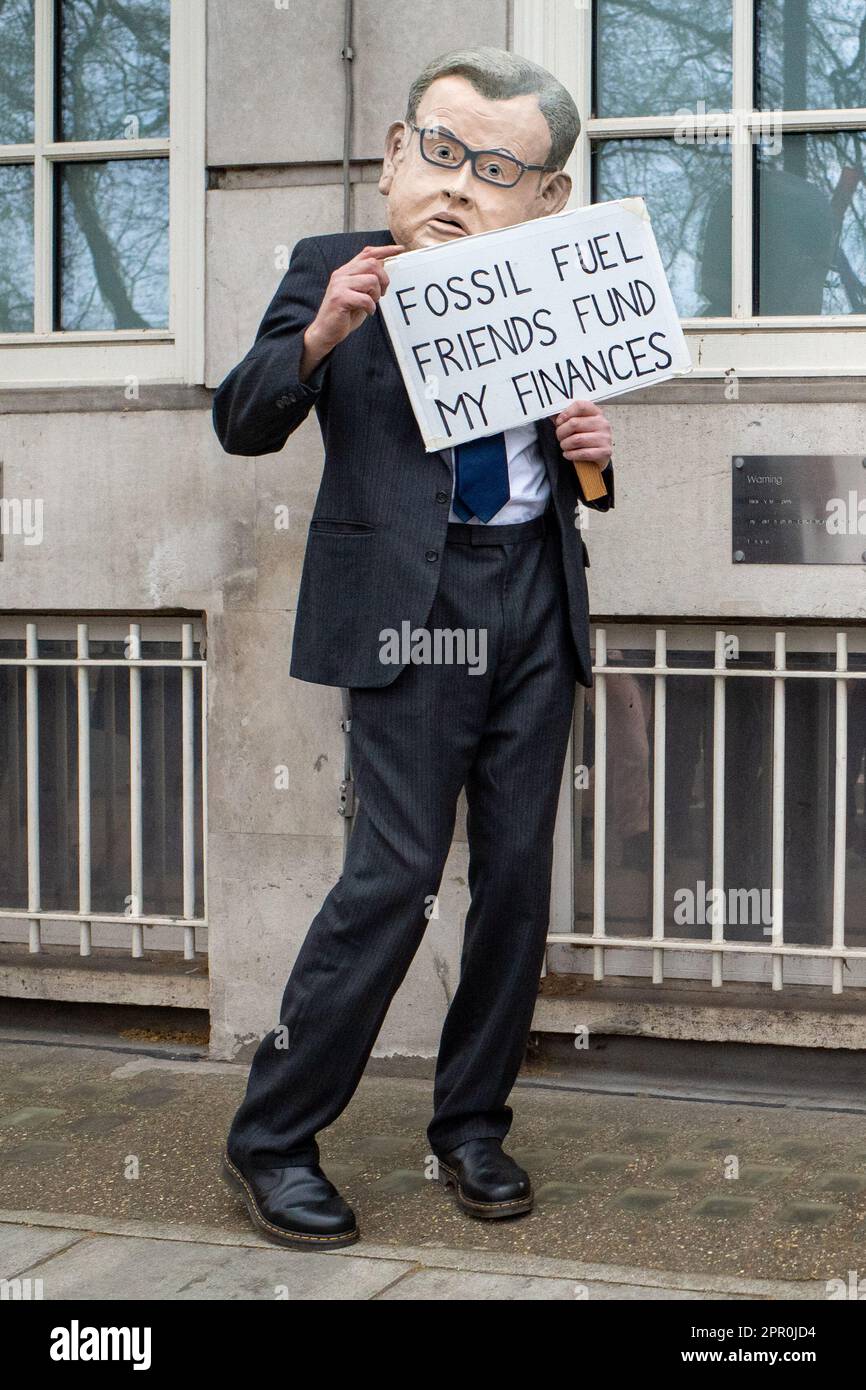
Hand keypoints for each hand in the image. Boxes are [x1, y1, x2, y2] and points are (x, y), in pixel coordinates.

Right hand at [304, 244, 404, 361]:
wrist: (326, 331)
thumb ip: (368, 279)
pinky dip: (370, 307)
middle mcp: (342, 274)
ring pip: (371, 280)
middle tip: (382, 294)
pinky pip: (365, 298)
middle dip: (383, 279)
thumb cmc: (344, 314)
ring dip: (376, 294)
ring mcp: (339, 285)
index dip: (384, 250)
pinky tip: (368, 312)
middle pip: (372, 263)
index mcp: (346, 271)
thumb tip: (383, 264)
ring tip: (371, 304)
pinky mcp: (339, 298)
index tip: (399, 250)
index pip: (367, 253)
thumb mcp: (359, 294)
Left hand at [554, 401, 611, 467]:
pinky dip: (571, 455)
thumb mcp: (576, 426)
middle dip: (561, 432)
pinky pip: (582, 453)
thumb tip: (550, 413)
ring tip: (564, 446)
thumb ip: (564, 419)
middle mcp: (602, 423)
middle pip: (574, 423)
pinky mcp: (604, 452)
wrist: (595, 458)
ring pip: (577, 440)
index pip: (580, 405)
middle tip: (560, 437)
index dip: (565, 413)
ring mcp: (605, 438)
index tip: (559, 422)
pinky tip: (568, 454)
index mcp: (596, 413)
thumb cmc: (584, 440)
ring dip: (565, 445)